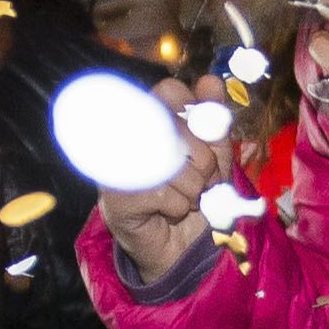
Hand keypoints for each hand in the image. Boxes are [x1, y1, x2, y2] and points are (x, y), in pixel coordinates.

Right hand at [94, 77, 239, 283]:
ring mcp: (115, 164)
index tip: (207, 139)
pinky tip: (169, 212)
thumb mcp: (214, 156)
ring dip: (193, 189)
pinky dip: (178, 207)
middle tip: (203, 180)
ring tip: (187, 198)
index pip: (169, 91)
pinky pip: (163, 194)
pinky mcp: (114, 196)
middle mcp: (125, 134)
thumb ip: (212, 122)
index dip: (196, 113)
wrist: (182, 246)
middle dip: (204, 160)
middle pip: (176, 128)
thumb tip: (210, 81)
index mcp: (149, 117)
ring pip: (172, 163)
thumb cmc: (195, 195)